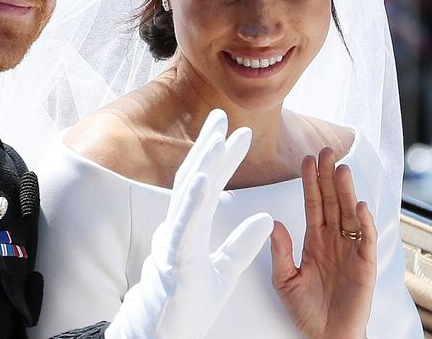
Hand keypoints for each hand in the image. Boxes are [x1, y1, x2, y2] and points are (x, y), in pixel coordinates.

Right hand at [105, 109, 273, 338]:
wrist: (164, 335)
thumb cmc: (188, 306)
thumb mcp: (225, 271)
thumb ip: (243, 244)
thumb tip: (267, 218)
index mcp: (189, 230)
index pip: (208, 186)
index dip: (221, 159)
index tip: (238, 133)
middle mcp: (177, 229)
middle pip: (193, 180)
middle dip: (208, 147)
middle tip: (221, 116)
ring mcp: (173, 243)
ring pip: (187, 197)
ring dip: (203, 164)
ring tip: (217, 137)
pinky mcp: (175, 261)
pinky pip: (185, 227)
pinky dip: (194, 201)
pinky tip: (205, 178)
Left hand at [271, 147, 376, 338]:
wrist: (326, 337)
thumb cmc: (307, 311)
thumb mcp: (285, 280)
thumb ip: (280, 252)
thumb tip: (274, 222)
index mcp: (314, 240)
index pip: (313, 204)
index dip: (310, 182)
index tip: (306, 159)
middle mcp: (334, 240)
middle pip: (332, 202)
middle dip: (328, 177)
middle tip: (326, 150)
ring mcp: (350, 250)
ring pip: (349, 214)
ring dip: (346, 192)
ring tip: (341, 169)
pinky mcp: (365, 265)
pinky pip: (365, 239)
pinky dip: (363, 222)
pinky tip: (359, 205)